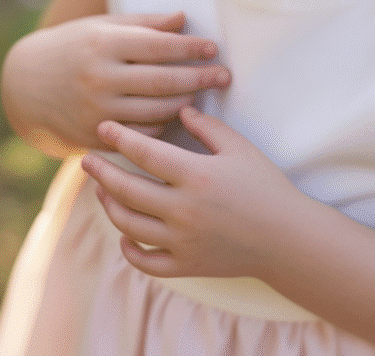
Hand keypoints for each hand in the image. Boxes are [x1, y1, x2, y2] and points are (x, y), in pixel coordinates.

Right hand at [2, 12, 230, 151]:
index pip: (158, 46)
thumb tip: (184, 19)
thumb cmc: (73, 47)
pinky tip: (175, 115)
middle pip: (162, 82)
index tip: (213, 48)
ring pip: (155, 111)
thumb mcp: (103, 26)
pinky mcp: (95, 136)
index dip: (189, 48)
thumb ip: (145, 24)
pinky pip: (140, 134)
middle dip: (199, 78)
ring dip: (185, 104)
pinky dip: (162, 125)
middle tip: (225, 76)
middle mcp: (100, 79)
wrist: (26, 86)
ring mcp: (97, 110)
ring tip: (203, 94)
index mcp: (105, 45)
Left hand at [81, 107, 303, 277]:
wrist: (286, 237)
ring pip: (129, 225)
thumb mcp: (239, 147)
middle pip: (127, 190)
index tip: (103, 127)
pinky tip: (124, 233)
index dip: (120, 138)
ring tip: (103, 189)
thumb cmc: (265, 186)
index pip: (146, 154)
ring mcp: (182, 241)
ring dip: (110, 205)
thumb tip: (179, 109)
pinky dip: (128, 248)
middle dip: (102, 172)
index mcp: (197, 176)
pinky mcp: (186, 265)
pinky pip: (145, 261)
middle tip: (88, 159)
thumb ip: (207, 127)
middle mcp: (184, 211)